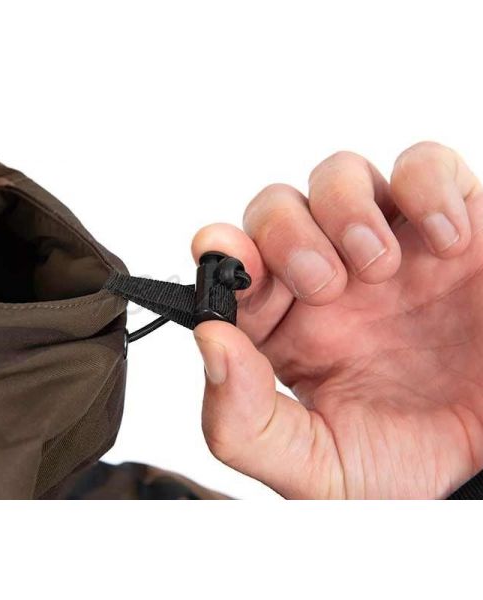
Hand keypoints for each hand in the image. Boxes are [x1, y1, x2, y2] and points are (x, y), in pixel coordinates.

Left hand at [192, 142, 482, 498]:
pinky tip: (443, 242)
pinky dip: (427, 187)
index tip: (238, 267)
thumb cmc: (402, 461)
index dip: (221, 252)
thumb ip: (243, 420)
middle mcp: (329, 277)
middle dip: (287, 234)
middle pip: (274, 206)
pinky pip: (425, 166)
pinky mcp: (453, 226)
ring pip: (338, 174)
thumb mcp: (311, 465)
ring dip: (346, 210)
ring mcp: (389, 247)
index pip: (231, 263)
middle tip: (326, 286)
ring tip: (380, 268)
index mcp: (285, 326)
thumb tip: (208, 341)